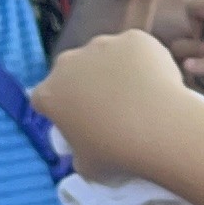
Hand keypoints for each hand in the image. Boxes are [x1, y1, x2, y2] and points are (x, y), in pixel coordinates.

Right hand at [31, 30, 199, 182]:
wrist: (160, 127)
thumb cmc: (117, 153)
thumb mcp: (86, 166)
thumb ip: (78, 152)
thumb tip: (85, 149)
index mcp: (50, 94)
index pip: (44, 99)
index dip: (60, 109)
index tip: (78, 122)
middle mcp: (69, 62)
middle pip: (72, 71)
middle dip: (85, 84)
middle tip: (110, 108)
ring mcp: (101, 45)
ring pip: (104, 56)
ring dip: (114, 70)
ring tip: (139, 96)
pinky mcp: (133, 37)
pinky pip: (135, 50)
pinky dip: (144, 62)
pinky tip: (157, 84)